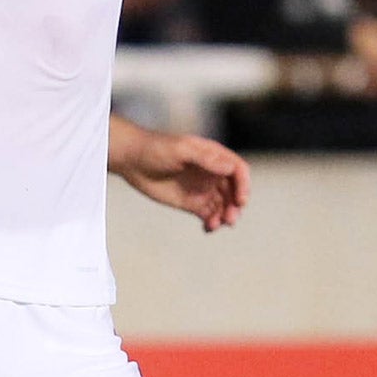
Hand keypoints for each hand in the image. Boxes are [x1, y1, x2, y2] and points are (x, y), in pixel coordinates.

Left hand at [113, 129, 249, 231]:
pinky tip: (208, 228)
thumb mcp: (181, 149)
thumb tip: (229, 168)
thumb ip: (205, 158)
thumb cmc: (156, 148)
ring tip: (216, 224)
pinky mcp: (192, 203)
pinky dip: (213, 223)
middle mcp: (212, 173)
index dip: (243, 185)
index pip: (237, 170)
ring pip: (223, 206)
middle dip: (235, 206)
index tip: (240, 200)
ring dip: (225, 216)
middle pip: (233, 191)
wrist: (132, 160)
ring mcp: (203, 189)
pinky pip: (209, 215)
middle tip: (230, 219)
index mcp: (213, 156)